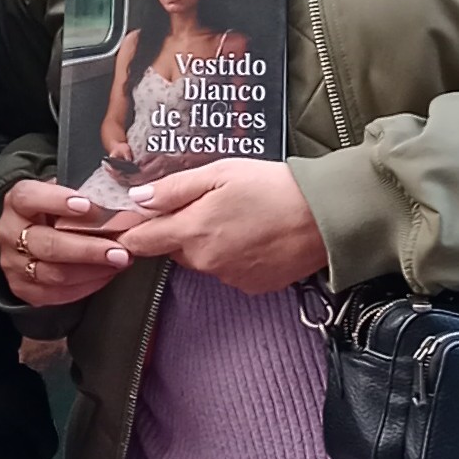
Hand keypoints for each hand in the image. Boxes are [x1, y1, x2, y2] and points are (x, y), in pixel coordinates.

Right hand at [0, 178, 131, 307]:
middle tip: (119, 250)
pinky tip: (106, 274)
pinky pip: (57, 293)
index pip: (29, 198)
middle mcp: (10, 233)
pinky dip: (87, 285)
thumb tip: (119, 202)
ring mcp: (14, 264)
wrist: (29, 236)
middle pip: (48, 244)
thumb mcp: (62, 193)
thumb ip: (82, 194)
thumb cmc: (53, 211)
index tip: (86, 205)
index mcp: (17, 202)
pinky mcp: (23, 288)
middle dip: (88, 249)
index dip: (56, 201)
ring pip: (54, 273)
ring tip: (119, 262)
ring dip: (92, 270)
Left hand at [109, 160, 329, 294]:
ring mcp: (230, 277)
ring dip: (211, 242)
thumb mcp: (220, 173)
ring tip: (241, 217)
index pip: (143, 241)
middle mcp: (206, 261)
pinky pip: (230, 270)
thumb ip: (174, 188)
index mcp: (193, 231)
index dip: (134, 231)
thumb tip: (138, 199)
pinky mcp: (252, 286)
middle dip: (183, 230)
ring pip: (204, 260)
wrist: (325, 216)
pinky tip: (256, 235)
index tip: (133, 222)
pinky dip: (236, 255)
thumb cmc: (274, 187)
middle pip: (175, 249)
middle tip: (211, 204)